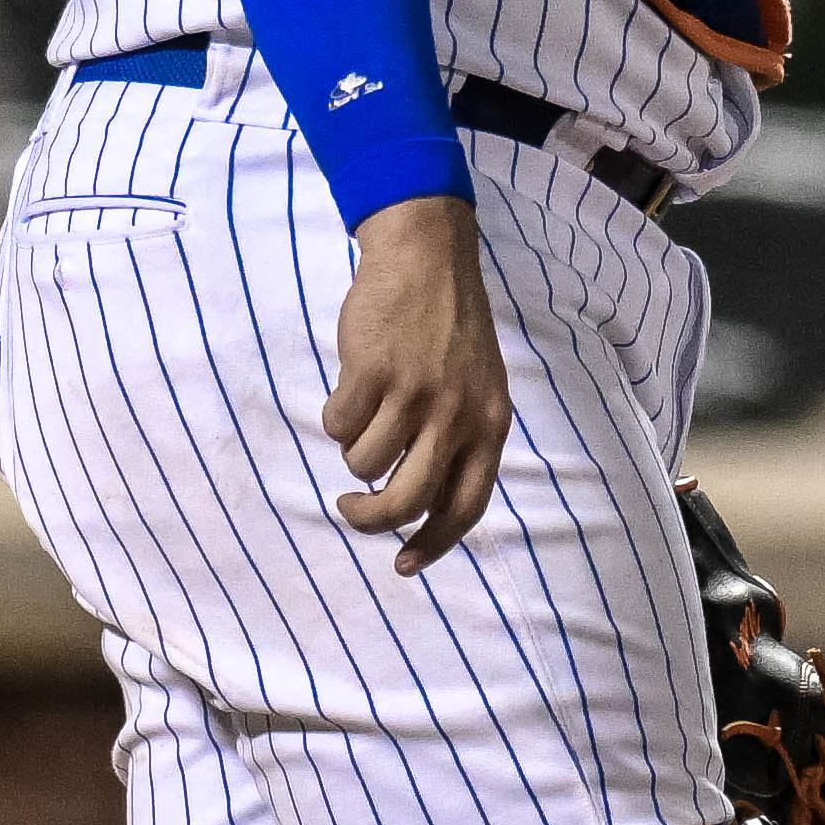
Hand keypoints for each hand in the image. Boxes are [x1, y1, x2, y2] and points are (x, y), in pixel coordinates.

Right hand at [322, 190, 507, 571]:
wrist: (426, 259)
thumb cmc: (449, 329)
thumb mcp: (478, 387)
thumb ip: (459, 439)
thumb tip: (419, 501)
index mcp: (489, 426)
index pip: (464, 507)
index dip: (432, 545)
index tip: (403, 565)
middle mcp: (455, 417)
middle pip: (406, 500)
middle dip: (370, 519)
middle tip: (351, 510)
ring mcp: (413, 395)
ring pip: (363, 463)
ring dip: (352, 450)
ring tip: (362, 417)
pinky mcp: (371, 373)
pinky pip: (337, 424)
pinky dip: (335, 415)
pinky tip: (349, 388)